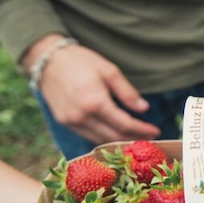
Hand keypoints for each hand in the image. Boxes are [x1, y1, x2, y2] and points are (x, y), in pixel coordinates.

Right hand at [22, 34, 160, 144]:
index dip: (142, 130)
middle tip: (149, 138)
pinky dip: (104, 138)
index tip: (155, 131)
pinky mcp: (64, 123)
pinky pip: (88, 136)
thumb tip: (144, 109)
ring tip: (135, 137)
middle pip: (114, 137)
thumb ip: (127, 92)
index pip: (124, 124)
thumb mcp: (109, 71)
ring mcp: (71, 122)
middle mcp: (82, 117)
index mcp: (95, 102)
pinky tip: (115, 134)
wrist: (48, 60)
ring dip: (120, 142)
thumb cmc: (81, 61)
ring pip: (101, 140)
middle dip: (134, 139)